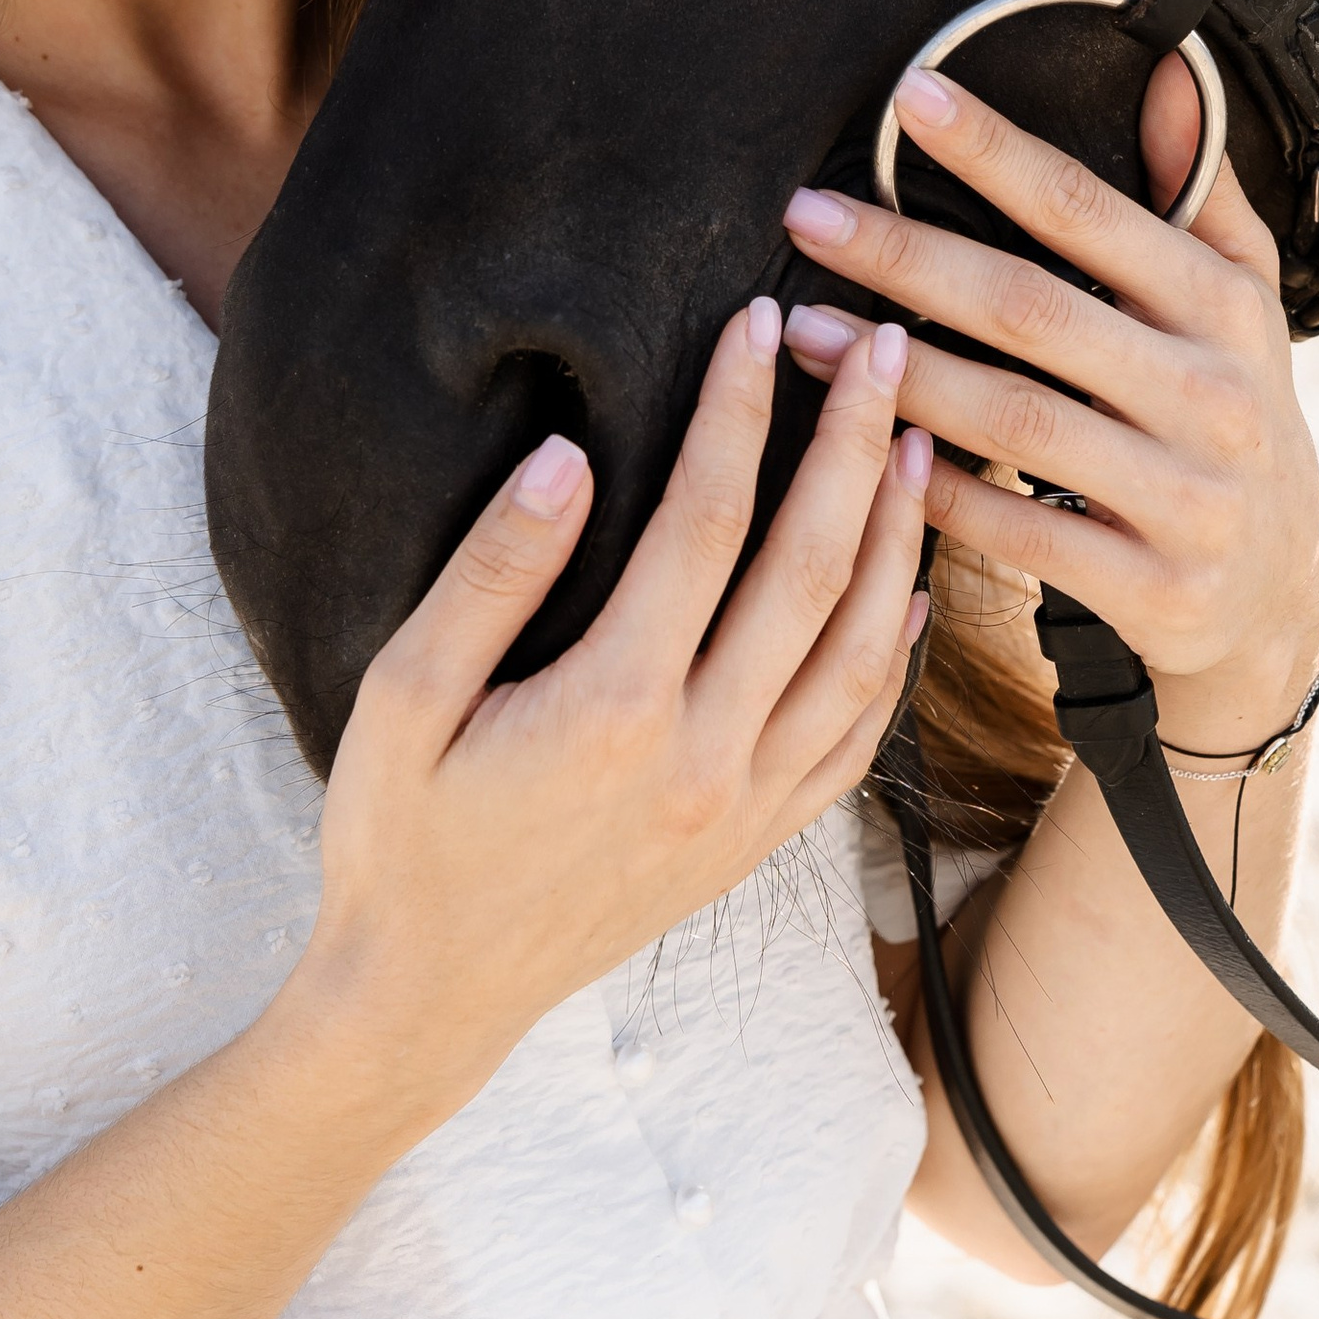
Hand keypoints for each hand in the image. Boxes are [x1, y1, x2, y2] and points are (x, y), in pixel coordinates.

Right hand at [301, 298, 931, 1112]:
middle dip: (854, 444)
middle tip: (883, 347)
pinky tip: (913, 591)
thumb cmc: (399, 837)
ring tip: (919, 437)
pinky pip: (859, 738)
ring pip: (862, 651)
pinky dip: (899, 656)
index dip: (738, 410)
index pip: (704, 521)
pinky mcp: (759, 845)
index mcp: (614, 708)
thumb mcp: (403, 697)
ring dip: (898, 536)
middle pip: (812, 570)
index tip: (757, 321)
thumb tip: (568, 456)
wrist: (428, 998)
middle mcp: (705, 759)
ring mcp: (746, 809)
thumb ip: (490, 574)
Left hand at [778, 54, 1318, 753]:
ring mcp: (1187, 497)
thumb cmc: (1230, 414)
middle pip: (1033, 311)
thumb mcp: (1240, 300)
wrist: (1280, 591)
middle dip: (908, 258)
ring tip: (806, 332)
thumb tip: (1163, 71)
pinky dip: (939, 490)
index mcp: (1225, 308)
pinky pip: (1020, 533)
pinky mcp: (1153, 588)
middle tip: (809, 218)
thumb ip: (1199, 189)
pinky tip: (867, 450)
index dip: (997, 153)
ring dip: (897, 373)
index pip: (1092, 211)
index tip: (908, 100)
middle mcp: (1214, 396)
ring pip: (1014, 422)